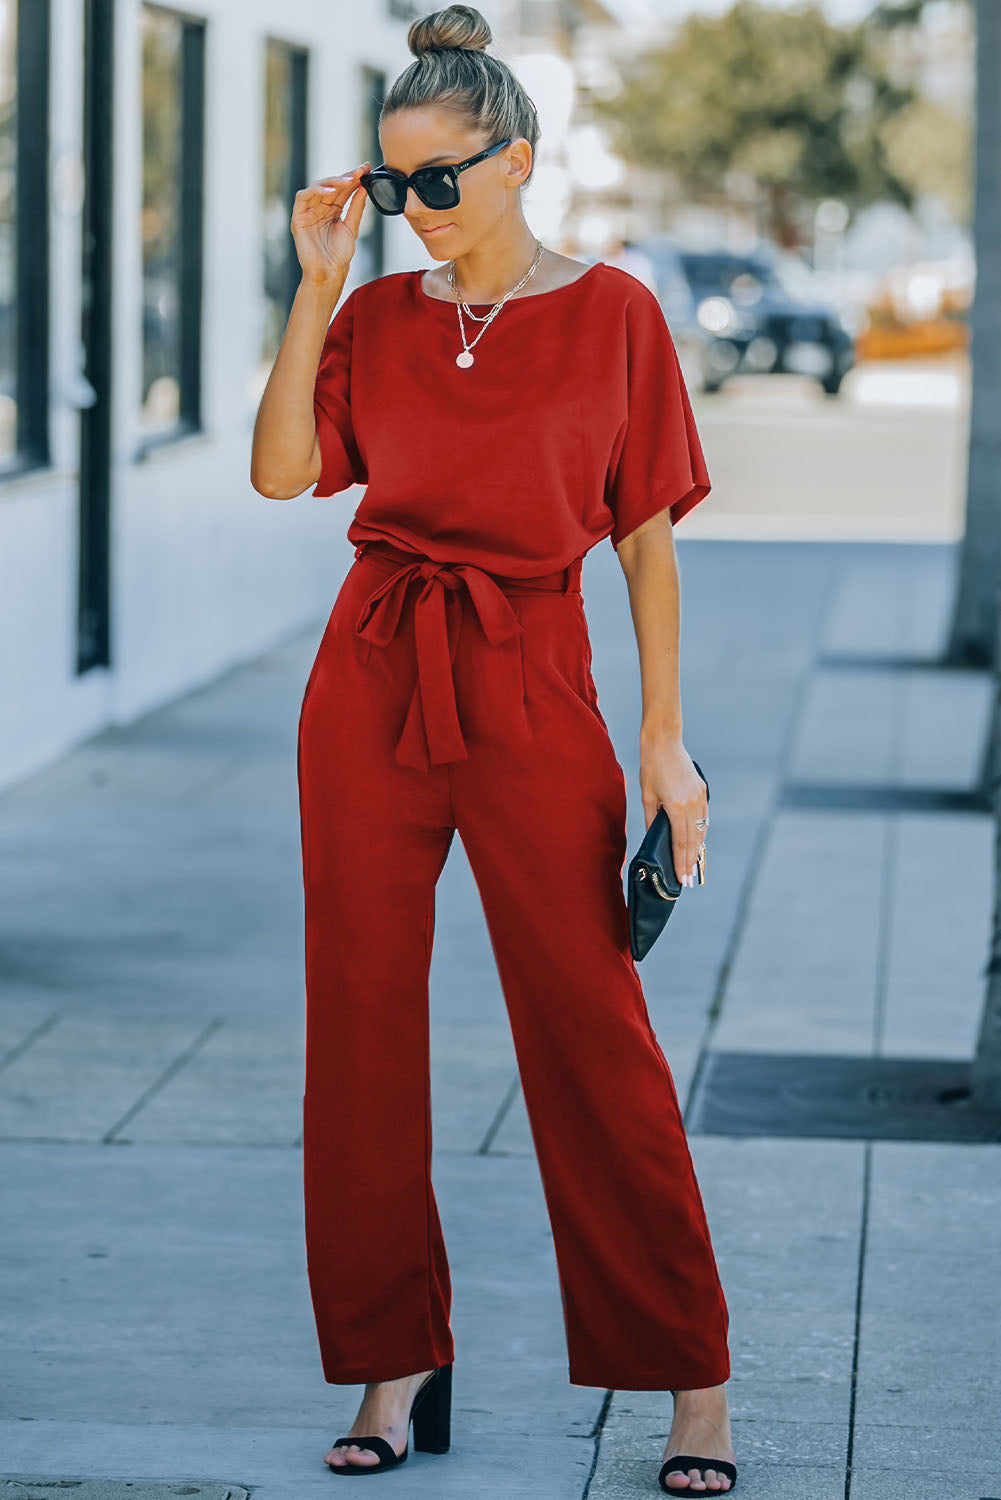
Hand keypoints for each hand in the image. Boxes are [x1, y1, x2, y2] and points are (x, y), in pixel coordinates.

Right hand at [291, 162, 370, 285]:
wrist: (329, 273)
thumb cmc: (339, 255)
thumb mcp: (351, 227)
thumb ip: (356, 207)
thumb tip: (364, 187)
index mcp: (332, 211)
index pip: (342, 190)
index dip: (353, 179)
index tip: (365, 169)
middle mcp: (319, 208)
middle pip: (331, 186)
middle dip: (345, 177)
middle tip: (359, 171)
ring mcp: (308, 212)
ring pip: (317, 187)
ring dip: (332, 181)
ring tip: (347, 180)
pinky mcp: (298, 217)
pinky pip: (303, 197)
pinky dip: (315, 190)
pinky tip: (329, 190)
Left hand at [639, 734, 706, 887]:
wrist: (665, 741)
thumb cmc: (651, 767)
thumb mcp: (647, 796)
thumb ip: (651, 820)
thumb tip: (652, 839)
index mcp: (676, 806)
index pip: (680, 842)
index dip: (681, 862)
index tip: (683, 878)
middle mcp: (692, 803)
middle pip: (693, 840)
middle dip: (691, 862)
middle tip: (690, 880)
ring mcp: (700, 796)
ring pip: (701, 829)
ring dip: (698, 849)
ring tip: (694, 866)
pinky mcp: (703, 790)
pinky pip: (704, 817)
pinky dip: (701, 832)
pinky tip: (697, 842)